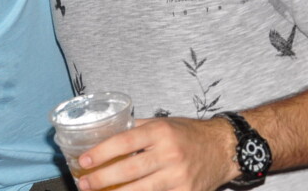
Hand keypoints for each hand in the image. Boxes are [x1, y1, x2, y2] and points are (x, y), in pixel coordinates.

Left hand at [75, 117, 237, 190]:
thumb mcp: (162, 123)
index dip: (101, 153)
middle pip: (129, 170)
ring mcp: (179, 176)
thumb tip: (106, 135)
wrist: (224, 148)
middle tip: (84, 184)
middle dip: (102, 179)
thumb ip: (136, 129)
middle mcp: (169, 154)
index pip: (123, 142)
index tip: (83, 162)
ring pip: (142, 190)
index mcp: (159, 132)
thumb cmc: (188, 133)